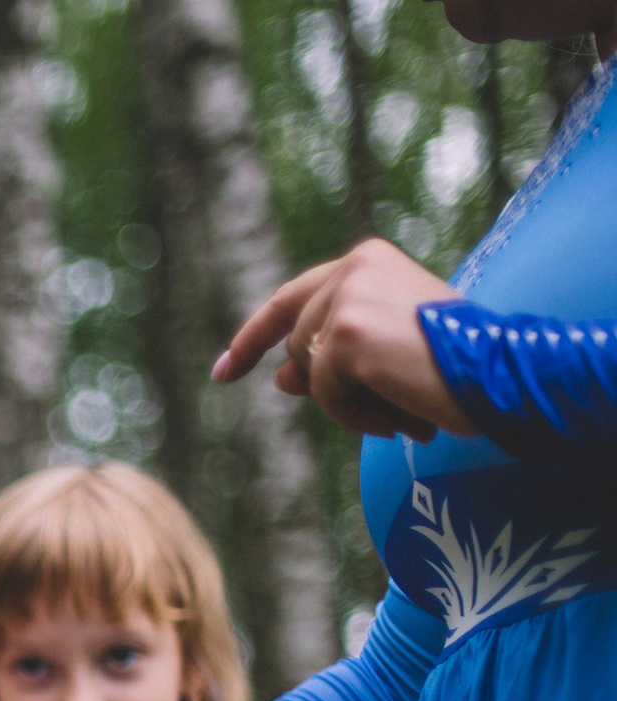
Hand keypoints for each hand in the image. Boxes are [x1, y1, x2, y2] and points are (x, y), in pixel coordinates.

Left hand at [214, 238, 474, 441]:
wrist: (501, 375)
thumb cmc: (455, 363)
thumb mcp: (383, 358)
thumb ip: (329, 359)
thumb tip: (278, 379)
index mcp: (366, 261)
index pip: (290, 301)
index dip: (253, 340)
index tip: (222, 373)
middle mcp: (353, 267)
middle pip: (298, 346)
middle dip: (325, 387)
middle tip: (388, 410)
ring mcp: (345, 296)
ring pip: (307, 372)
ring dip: (349, 403)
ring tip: (403, 406)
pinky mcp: (343, 332)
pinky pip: (323, 392)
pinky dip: (355, 415)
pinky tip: (398, 416)